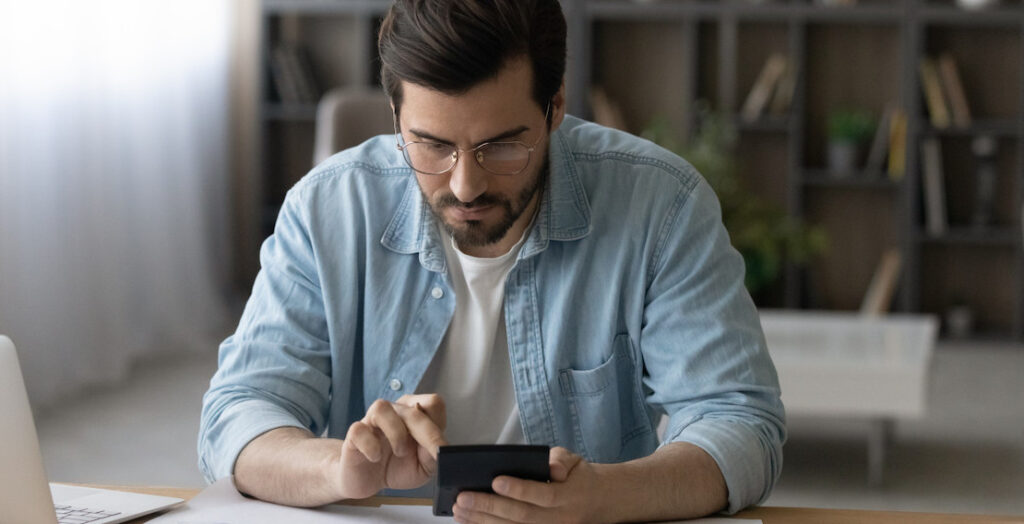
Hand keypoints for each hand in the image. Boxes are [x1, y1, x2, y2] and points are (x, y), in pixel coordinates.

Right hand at [335, 393, 446, 498]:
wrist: (368, 481)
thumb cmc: (397, 468)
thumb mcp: (423, 467)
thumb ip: (432, 455)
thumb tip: (441, 448)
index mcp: (414, 414)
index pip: (432, 403)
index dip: (439, 424)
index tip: (439, 448)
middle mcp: (394, 411)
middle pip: (413, 408)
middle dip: (427, 432)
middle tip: (431, 454)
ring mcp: (371, 420)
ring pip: (382, 408)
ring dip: (396, 434)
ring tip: (399, 452)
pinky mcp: (354, 434)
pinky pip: (359, 430)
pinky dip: (371, 447)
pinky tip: (375, 458)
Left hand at [452, 447, 611, 523]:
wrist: (597, 502)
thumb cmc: (578, 476)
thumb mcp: (576, 461)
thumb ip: (562, 461)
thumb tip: (553, 467)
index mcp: (569, 496)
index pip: (542, 495)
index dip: (519, 489)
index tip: (495, 481)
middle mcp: (559, 519)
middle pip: (522, 516)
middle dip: (490, 507)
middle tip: (463, 497)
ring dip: (483, 522)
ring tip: (459, 510)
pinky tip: (470, 522)